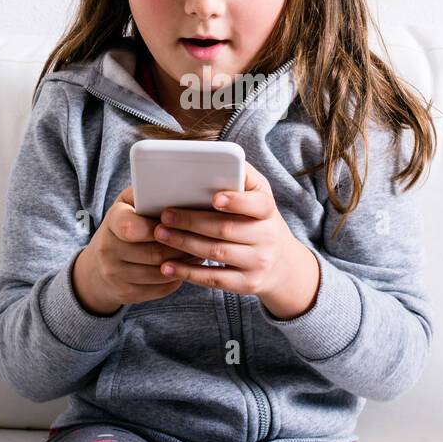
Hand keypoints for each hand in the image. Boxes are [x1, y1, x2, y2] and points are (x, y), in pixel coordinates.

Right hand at [72, 184, 198, 314]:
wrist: (97, 267)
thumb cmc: (123, 226)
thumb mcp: (129, 205)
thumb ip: (148, 195)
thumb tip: (182, 188)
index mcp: (111, 221)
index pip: (131, 227)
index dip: (158, 228)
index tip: (176, 223)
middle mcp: (108, 249)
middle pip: (154, 253)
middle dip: (182, 247)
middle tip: (203, 241)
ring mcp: (115, 274)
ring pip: (161, 273)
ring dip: (185, 264)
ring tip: (201, 252)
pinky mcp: (125, 293)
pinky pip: (160, 289)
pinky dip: (177, 278)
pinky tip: (187, 268)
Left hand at [151, 161, 320, 317]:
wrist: (282, 264)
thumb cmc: (259, 220)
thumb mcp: (259, 196)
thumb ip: (242, 177)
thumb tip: (217, 157)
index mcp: (268, 210)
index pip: (258, 204)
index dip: (236, 201)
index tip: (214, 198)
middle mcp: (267, 237)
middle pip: (226, 229)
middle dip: (191, 222)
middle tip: (165, 216)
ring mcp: (258, 263)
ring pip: (217, 253)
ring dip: (184, 244)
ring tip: (159, 235)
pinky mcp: (247, 284)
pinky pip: (214, 279)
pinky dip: (188, 272)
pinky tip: (167, 266)